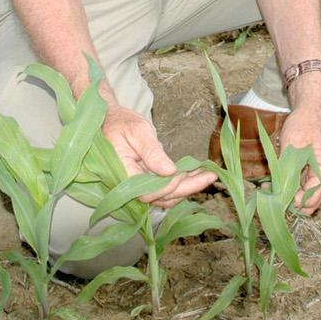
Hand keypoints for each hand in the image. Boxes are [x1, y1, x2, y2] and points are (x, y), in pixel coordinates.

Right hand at [101, 104, 216, 208]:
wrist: (108, 122)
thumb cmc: (121, 123)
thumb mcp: (137, 131)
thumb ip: (151, 151)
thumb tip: (169, 171)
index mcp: (123, 174)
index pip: (149, 191)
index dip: (170, 185)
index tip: (188, 171)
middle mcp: (129, 186)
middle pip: (161, 197)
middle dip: (188, 187)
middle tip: (211, 175)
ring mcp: (136, 187)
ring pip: (164, 197)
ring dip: (187, 188)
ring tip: (208, 175)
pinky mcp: (144, 183)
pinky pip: (163, 190)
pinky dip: (180, 185)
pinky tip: (196, 175)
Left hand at [278, 94, 320, 215]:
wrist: (310, 107)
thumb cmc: (305, 122)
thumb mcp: (293, 143)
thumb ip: (288, 167)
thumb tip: (281, 189)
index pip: (313, 197)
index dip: (296, 202)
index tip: (279, 200)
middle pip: (311, 200)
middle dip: (292, 203)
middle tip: (272, 200)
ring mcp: (317, 172)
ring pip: (304, 193)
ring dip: (288, 194)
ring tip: (268, 191)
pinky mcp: (309, 168)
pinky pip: (300, 183)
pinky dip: (288, 185)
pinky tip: (272, 184)